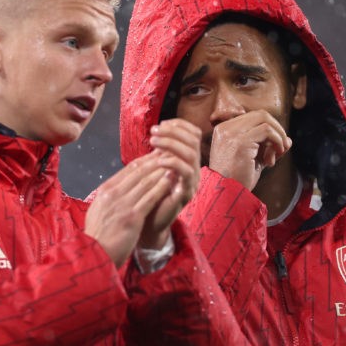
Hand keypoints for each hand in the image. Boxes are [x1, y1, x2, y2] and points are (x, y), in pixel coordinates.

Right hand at [85, 154, 176, 266]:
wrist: (94, 254)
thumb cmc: (98, 235)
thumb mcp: (98, 210)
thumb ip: (110, 197)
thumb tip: (119, 187)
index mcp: (105, 190)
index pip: (129, 169)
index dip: (146, 160)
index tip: (157, 154)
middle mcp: (113, 193)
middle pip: (139, 171)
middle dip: (156, 160)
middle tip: (170, 152)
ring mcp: (122, 204)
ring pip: (146, 181)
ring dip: (161, 170)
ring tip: (174, 162)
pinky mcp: (132, 217)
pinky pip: (150, 197)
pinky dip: (162, 187)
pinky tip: (171, 181)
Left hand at [140, 119, 202, 248]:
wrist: (150, 221)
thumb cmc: (151, 192)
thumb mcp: (156, 167)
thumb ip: (161, 151)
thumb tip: (158, 129)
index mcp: (189, 160)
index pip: (193, 134)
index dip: (179, 125)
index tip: (161, 124)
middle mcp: (195, 169)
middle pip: (193, 141)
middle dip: (173, 132)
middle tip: (154, 132)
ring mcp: (193, 181)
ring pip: (191, 154)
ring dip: (171, 144)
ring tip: (153, 141)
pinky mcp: (186, 193)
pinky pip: (186, 173)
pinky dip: (173, 162)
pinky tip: (158, 160)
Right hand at [208, 110, 291, 190]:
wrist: (225, 196)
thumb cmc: (238, 180)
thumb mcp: (255, 160)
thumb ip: (270, 148)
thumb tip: (289, 140)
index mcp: (224, 130)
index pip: (253, 118)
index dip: (270, 129)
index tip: (275, 148)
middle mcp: (225, 128)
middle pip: (260, 114)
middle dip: (277, 129)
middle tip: (282, 147)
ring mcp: (231, 133)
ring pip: (265, 119)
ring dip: (278, 136)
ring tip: (277, 154)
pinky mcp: (240, 141)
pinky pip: (267, 130)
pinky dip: (277, 140)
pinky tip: (274, 157)